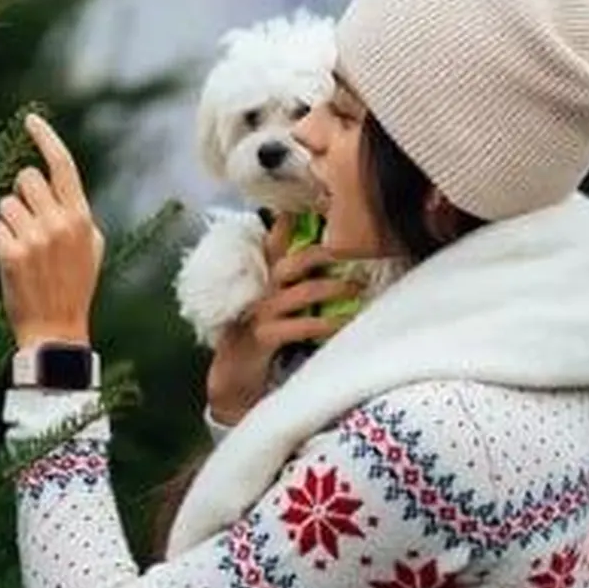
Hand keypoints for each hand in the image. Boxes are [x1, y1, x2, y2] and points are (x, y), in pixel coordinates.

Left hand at [0, 114, 105, 348]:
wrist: (57, 328)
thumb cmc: (74, 285)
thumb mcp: (92, 247)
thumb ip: (78, 213)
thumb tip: (58, 183)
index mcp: (82, 217)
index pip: (62, 165)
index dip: (45, 137)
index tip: (30, 120)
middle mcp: (59, 223)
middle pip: (25, 178)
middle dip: (22, 193)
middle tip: (28, 221)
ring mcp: (34, 238)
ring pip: (5, 203)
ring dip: (9, 221)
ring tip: (23, 248)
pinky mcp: (10, 254)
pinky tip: (12, 261)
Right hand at [205, 216, 358, 426]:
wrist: (232, 385)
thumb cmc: (260, 348)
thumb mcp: (277, 315)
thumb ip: (297, 294)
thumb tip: (338, 278)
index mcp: (262, 283)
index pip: (274, 245)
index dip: (289, 223)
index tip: (310, 203)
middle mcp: (259, 292)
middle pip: (290, 261)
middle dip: (320, 252)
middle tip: (349, 248)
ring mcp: (259, 314)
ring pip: (298, 292)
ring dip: (330, 288)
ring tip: (356, 287)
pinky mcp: (263, 337)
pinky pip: (298, 326)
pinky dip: (323, 325)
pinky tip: (342, 325)